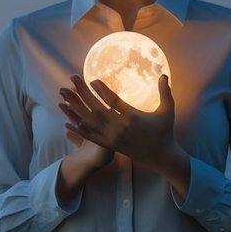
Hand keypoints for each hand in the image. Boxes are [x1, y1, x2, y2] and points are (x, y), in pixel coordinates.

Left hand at [58, 74, 185, 180]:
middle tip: (72, 79)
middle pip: (96, 108)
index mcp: (133, 117)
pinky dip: (78, 130)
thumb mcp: (167, 110)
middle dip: (82, 93)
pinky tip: (66, 122)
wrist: (161, 156)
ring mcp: (113, 138)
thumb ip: (165, 92)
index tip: (92, 80)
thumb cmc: (165, 132)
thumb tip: (163, 75)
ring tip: (63, 97)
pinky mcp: (110, 145)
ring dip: (75, 108)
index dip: (101, 90)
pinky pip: (90, 137)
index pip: (113, 101)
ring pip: (90, 122)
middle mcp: (120, 127)